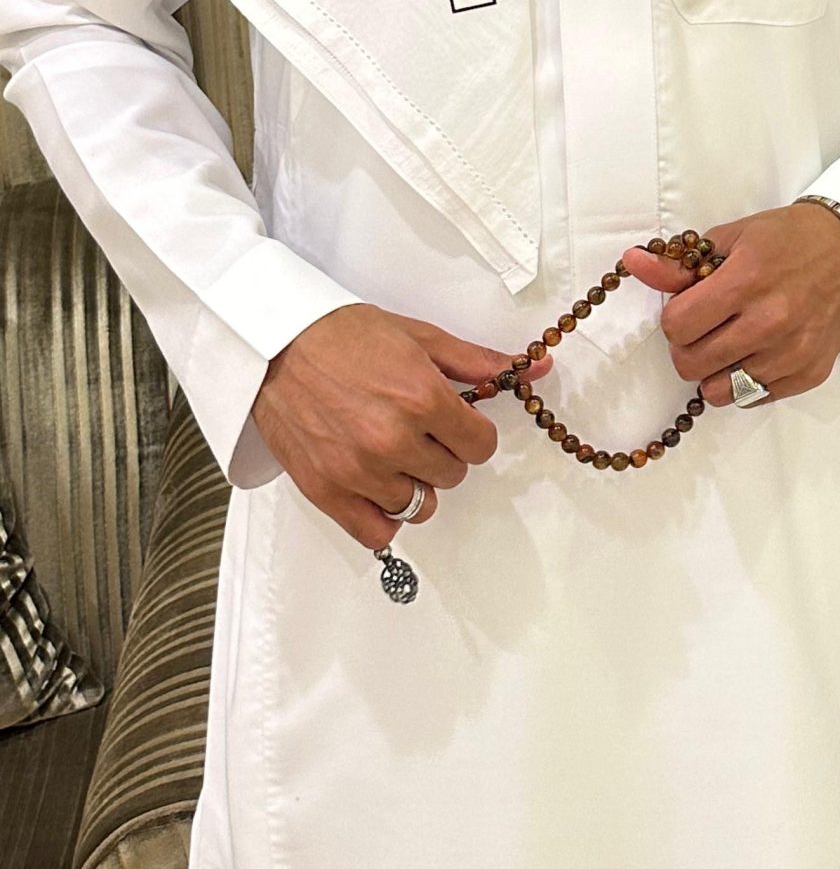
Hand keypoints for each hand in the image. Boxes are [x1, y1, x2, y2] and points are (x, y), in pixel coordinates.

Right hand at [252, 303, 549, 551]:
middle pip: (453, 475)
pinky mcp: (326, 491)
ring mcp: (358, 471)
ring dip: (414, 482)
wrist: (276, 343)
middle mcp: (393, 440)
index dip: (473, 432)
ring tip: (393, 453)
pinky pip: (376, 533)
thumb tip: (534, 369)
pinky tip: (377, 487)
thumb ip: (478, 362)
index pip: (481, 446)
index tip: (457, 422)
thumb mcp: (420, 338)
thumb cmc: (342, 335)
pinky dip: (383, 516)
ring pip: (419, 505)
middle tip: (418, 430)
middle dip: (444, 452)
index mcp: (422, 399)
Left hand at [621, 203, 839, 405]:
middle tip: (707, 329)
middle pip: (692, 364)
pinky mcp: (810, 373)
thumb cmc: (789, 238)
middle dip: (689, 347)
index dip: (676, 318)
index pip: (678, 326)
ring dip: (716, 371)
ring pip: (720, 391)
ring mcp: (792, 353)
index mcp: (746, 281)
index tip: (691, 308)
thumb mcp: (733, 237)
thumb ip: (681, 262)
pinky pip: (754, 399)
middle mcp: (770, 321)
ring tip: (732, 345)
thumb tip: (632, 263)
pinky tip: (758, 354)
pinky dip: (747, 383)